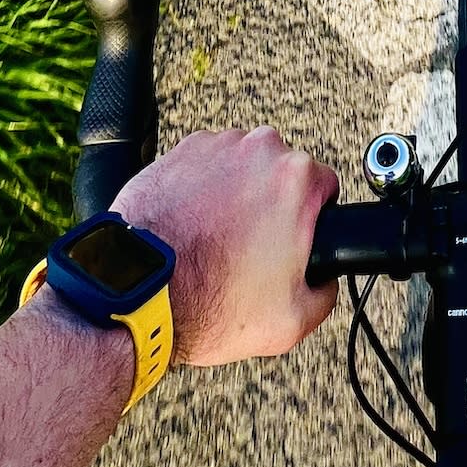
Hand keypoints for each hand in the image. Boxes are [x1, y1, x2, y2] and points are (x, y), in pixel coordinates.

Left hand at [112, 128, 338, 364]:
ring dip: (236, 195)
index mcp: (296, 180)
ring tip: (216, 239)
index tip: (292, 240)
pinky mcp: (179, 152)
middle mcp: (259, 150)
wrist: (140, 294)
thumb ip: (326, 292)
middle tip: (252, 248)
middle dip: (272, 206)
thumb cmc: (209, 301)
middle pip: (282, 174)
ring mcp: (216, 147)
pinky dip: (201, 190)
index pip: (325, 187)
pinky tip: (192, 227)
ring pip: (242, 168)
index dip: (312, 220)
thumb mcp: (293, 320)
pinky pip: (205, 167)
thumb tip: (325, 278)